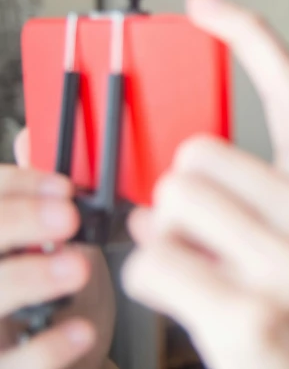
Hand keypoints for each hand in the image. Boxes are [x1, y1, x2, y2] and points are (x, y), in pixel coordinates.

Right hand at [0, 129, 115, 368]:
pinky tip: (81, 330)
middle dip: (13, 222)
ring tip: (77, 266)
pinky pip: (10, 367)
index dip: (13, 187)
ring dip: (26, 278)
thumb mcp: (36, 244)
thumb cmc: (44, 296)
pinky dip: (45, 350)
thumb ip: (30, 200)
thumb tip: (32, 139)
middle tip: (66, 218)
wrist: (56, 362)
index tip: (63, 187)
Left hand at [122, 0, 288, 368]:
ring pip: (167, 202)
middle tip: (205, 232)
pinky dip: (154, 278)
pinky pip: (152, 261)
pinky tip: (190, 297)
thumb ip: (259, 188)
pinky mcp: (248, 310)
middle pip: (196, 153)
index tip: (206, 3)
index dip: (246, 33)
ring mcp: (287, 263)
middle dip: (180, 193)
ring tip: (201, 266)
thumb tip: (177, 166)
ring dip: (164, 236)